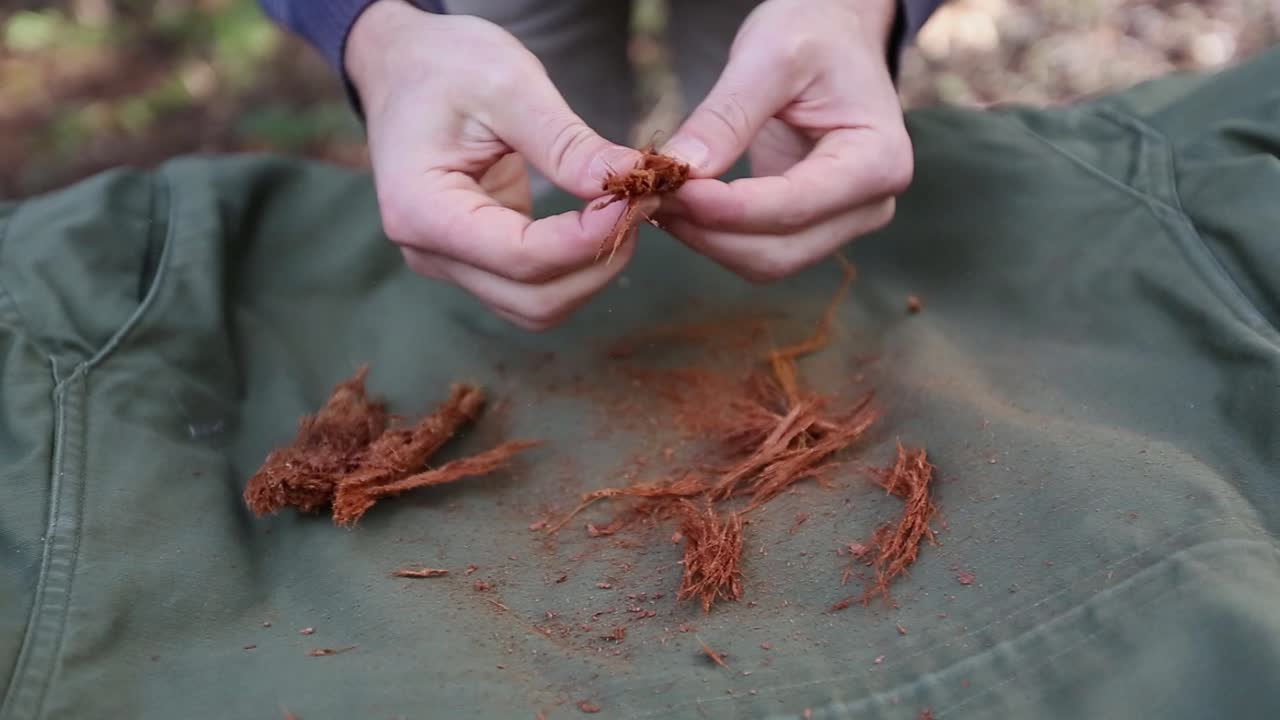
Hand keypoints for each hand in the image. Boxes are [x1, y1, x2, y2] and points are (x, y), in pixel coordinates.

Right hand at [345, 0, 649, 329]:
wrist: (406, 66)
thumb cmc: (446, 66)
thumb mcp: (509, 85)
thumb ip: (567, 143)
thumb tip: (630, 180)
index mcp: (421, 210)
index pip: (520, 257)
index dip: (588, 239)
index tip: (638, 196)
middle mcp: (430, 251)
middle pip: (534, 299)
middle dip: (599, 260)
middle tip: (643, 201)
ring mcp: (452, 263)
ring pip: (538, 306)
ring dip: (593, 270)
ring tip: (627, 209)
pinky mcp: (477, 260)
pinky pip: (535, 287)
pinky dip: (577, 264)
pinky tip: (603, 219)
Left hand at [657, 0, 912, 281]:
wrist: (836, 34)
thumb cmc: (814, 34)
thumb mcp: (769, 58)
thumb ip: (726, 118)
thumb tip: (679, 170)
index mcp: (878, 160)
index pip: (793, 206)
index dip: (726, 209)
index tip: (668, 187)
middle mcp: (869, 205)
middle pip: (778, 252)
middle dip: (708, 231)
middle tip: (649, 193)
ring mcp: (841, 222)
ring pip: (764, 262)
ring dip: (705, 239)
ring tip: (658, 196)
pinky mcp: (810, 225)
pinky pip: (757, 249)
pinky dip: (713, 235)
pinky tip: (680, 203)